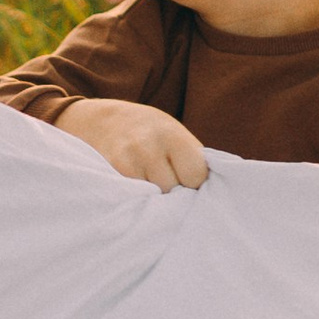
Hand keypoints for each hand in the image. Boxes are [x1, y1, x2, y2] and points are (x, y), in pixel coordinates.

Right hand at [59, 97, 208, 191]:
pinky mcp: (111, 172)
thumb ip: (194, 160)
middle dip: (172, 190)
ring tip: (149, 182)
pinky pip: (133, 197)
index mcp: (173, 135)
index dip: (193, 182)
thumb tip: (212, 195)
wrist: (106, 121)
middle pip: (172, 190)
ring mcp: (127, 160)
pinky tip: (135, 185)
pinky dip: (137, 196)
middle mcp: (148, 146)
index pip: (195, 175)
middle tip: (165, 180)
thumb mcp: (176, 135)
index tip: (186, 178)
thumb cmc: (151, 133)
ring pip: (152, 198)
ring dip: (153, 196)